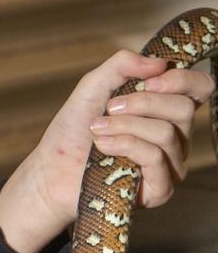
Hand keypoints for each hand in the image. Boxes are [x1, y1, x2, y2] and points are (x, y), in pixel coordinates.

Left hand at [0, 51, 214, 252]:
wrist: (53, 168)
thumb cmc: (75, 127)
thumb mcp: (94, 86)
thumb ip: (122, 66)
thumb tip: (160, 63)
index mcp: (165, 109)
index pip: (200, 88)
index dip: (182, 79)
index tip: (148, 81)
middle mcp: (175, 136)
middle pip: (184, 109)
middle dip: (142, 102)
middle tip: (109, 107)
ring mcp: (170, 164)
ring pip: (166, 133)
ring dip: (124, 125)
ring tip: (97, 128)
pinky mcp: (161, 189)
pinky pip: (155, 157)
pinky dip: (124, 144)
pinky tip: (102, 146)